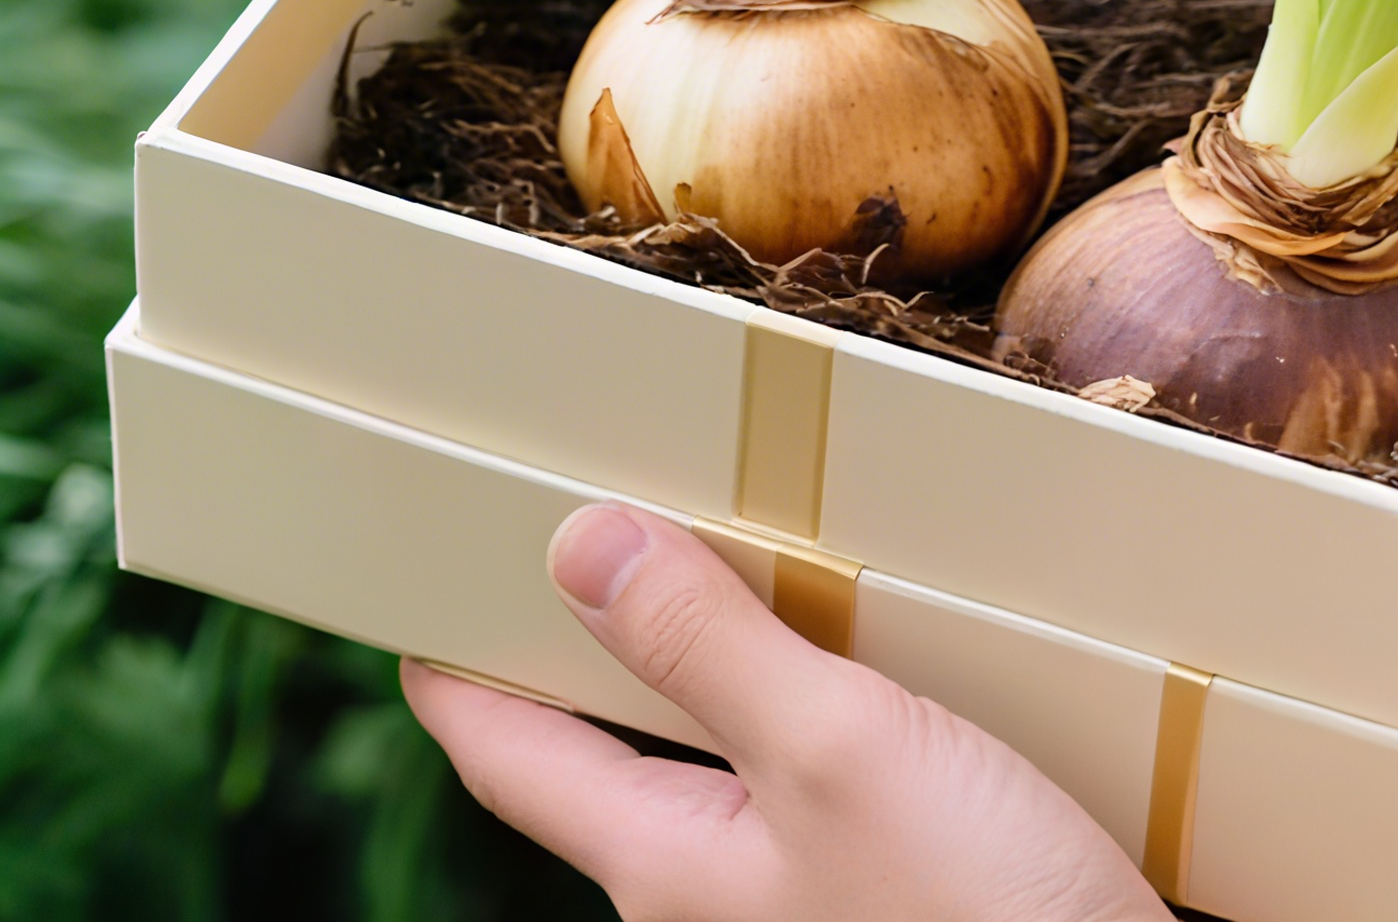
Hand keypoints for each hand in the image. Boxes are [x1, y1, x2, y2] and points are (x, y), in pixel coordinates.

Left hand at [404, 503, 1167, 921]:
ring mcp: (793, 909)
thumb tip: (571, 542)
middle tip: (574, 523)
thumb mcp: (839, 754)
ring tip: (728, 555)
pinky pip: (802, 786)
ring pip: (710, 766)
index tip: (411, 574)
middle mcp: (707, 901)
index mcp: (662, 866)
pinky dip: (802, 700)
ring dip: (708, 662)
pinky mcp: (883, 899)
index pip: (507, 749)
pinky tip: (864, 655)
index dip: (452, 658)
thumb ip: (706, 646)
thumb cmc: (978, 920)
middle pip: (602, 754)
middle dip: (585, 642)